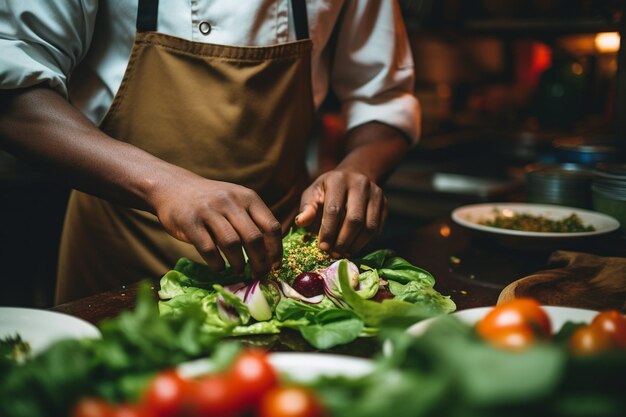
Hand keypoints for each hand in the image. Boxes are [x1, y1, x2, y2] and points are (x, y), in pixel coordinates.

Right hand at [151, 175, 282, 277]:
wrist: (173, 187)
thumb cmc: (211, 200)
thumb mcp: (236, 201)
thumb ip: (252, 220)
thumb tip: (270, 254)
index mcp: (248, 197)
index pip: (271, 226)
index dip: (275, 250)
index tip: (275, 265)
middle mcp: (230, 201)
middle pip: (254, 238)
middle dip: (260, 262)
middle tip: (259, 275)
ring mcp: (209, 211)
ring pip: (232, 244)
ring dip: (239, 263)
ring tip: (239, 271)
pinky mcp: (190, 222)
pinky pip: (209, 249)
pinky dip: (217, 263)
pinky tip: (220, 268)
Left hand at [295, 169, 386, 257]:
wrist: (353, 176)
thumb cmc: (328, 190)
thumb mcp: (313, 194)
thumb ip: (307, 208)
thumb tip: (301, 222)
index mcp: (338, 180)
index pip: (334, 209)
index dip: (328, 231)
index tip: (323, 247)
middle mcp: (360, 184)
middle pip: (354, 219)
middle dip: (343, 241)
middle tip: (334, 253)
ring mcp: (375, 193)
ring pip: (369, 226)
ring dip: (356, 244)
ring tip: (344, 253)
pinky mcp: (384, 203)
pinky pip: (378, 227)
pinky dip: (366, 241)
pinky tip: (355, 246)